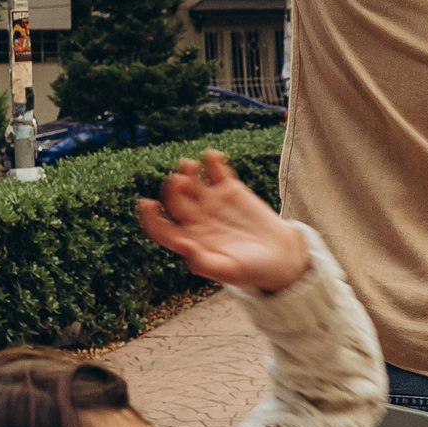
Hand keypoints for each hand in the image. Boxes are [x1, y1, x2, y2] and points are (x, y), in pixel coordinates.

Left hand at [137, 151, 310, 293]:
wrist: (281, 257)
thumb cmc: (252, 270)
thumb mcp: (228, 271)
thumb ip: (204, 262)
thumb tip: (182, 245)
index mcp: (189, 241)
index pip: (160, 228)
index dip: (149, 217)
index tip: (146, 203)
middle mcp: (196, 219)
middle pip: (175, 199)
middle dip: (173, 189)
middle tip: (179, 179)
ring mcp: (212, 202)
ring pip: (192, 181)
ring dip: (187, 171)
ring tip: (188, 164)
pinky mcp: (231, 189)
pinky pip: (216, 171)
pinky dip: (212, 161)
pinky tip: (212, 156)